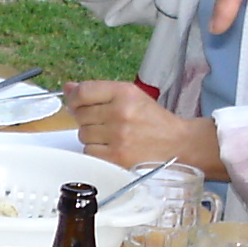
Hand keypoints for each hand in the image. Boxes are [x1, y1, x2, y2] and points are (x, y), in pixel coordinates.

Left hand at [64, 81, 223, 175]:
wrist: (179, 146)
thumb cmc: (154, 122)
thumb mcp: (131, 97)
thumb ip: (98, 92)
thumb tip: (68, 89)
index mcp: (124, 93)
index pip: (83, 92)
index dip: (74, 99)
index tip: (75, 104)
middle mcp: (120, 112)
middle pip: (80, 115)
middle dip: (88, 119)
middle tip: (105, 123)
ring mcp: (118, 136)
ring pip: (83, 135)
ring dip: (93, 137)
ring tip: (112, 137)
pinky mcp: (116, 158)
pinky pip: (89, 152)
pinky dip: (97, 152)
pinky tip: (112, 149)